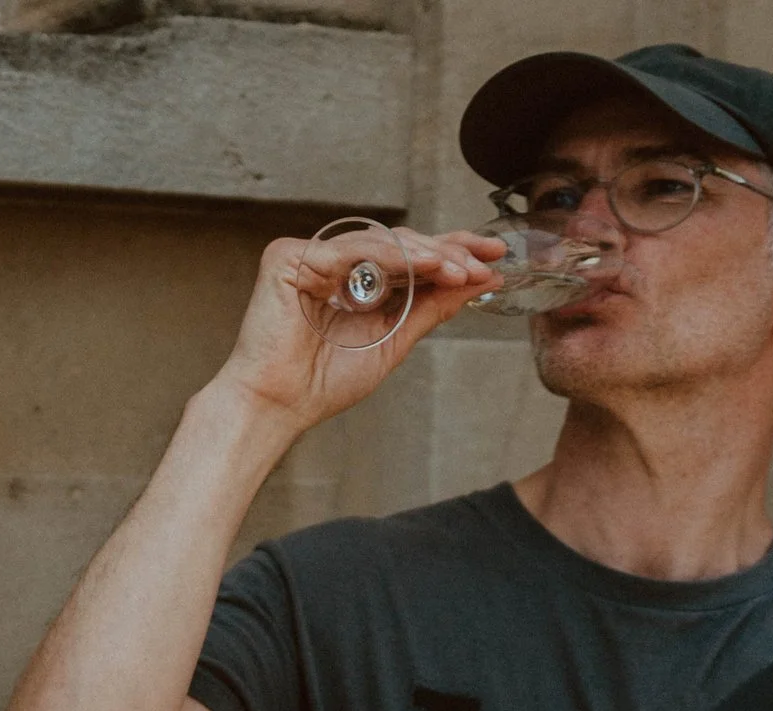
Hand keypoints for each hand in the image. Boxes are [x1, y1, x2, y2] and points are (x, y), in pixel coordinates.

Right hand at [212, 226, 505, 434]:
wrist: (278, 407)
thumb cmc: (321, 384)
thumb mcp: (393, 342)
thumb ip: (432, 309)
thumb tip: (482, 282)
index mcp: (352, 283)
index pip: (408, 257)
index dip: (451, 252)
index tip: (494, 256)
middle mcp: (331, 266)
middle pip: (398, 244)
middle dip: (445, 252)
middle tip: (481, 265)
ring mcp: (308, 259)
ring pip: (379, 243)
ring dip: (425, 254)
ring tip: (459, 270)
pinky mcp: (288, 260)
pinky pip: (350, 250)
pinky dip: (389, 256)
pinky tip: (426, 265)